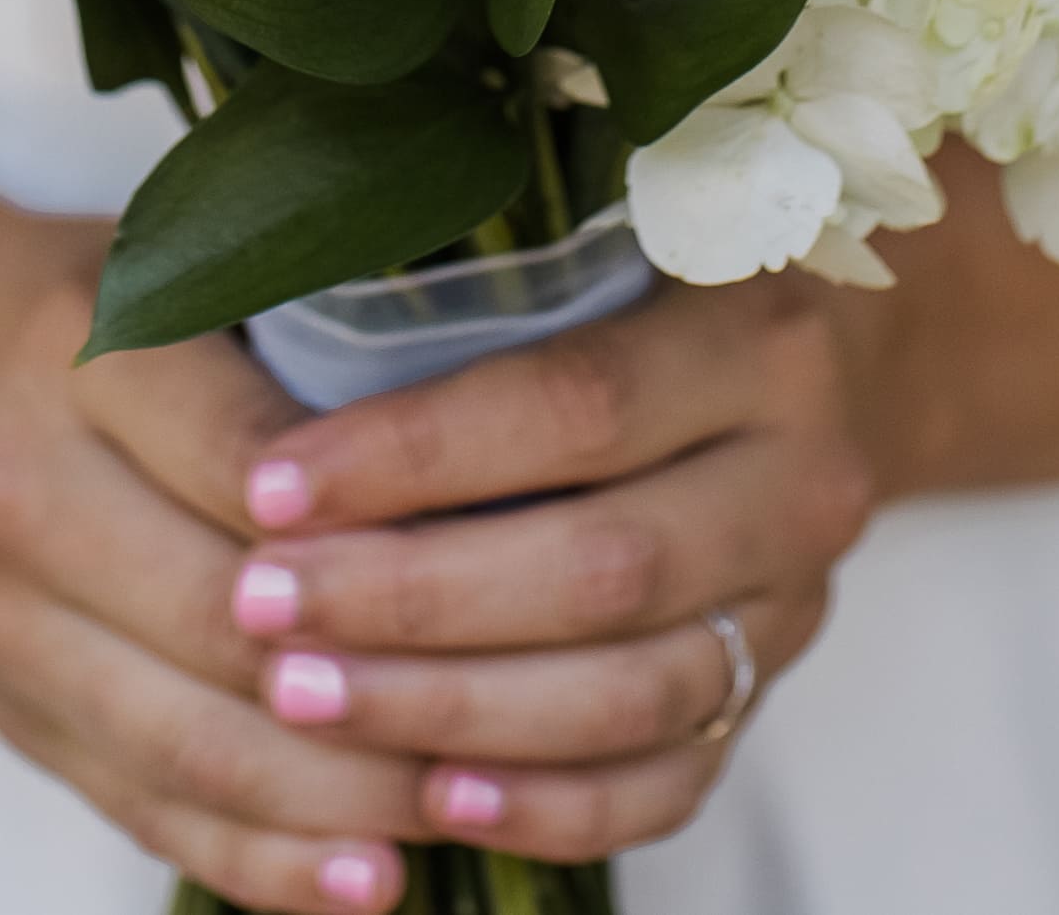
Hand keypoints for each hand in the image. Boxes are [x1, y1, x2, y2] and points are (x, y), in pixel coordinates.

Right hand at [0, 225, 450, 911]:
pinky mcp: (14, 717)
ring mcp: (5, 625)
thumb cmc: (88, 310)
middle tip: (525, 708)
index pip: (247, 457)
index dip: (370, 525)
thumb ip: (312, 312)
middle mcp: (21, 491)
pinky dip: (267, 863)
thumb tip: (509, 402)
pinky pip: (149, 813)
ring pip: (191, 742)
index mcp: (80, 352)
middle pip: (218, 621)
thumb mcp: (183, 256)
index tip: (500, 561)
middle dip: (379, 681)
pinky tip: (370, 883)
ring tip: (469, 807)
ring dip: (339, 797)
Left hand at [219, 273, 894, 870]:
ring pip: (627, 694)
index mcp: (761, 336)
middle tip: (260, 607)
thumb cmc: (610, 293)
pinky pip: (662, 786)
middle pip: (603, 567)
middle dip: (412, 598)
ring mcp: (792, 607)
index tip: (267, 485)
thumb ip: (457, 297)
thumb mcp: (566, 253)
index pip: (577, 405)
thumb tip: (255, 356)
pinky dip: (544, 804)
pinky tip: (429, 796)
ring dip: (449, 709)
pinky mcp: (762, 700)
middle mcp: (803, 478)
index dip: (414, 454)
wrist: (758, 382)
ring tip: (303, 699)